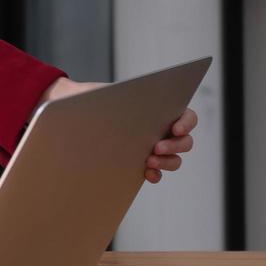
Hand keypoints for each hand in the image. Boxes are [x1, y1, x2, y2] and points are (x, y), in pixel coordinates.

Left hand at [39, 77, 197, 185]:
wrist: (79, 120)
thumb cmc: (92, 101)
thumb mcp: (95, 92)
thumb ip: (95, 91)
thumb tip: (79, 90)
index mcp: (160, 109)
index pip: (187, 116)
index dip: (186, 122)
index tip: (176, 128)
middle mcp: (163, 130)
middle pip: (185, 141)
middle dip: (175, 145)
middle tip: (156, 147)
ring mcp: (156, 148)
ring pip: (175, 159)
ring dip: (167, 162)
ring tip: (148, 161)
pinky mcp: (145, 163)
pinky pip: (158, 173)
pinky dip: (156, 174)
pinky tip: (147, 173)